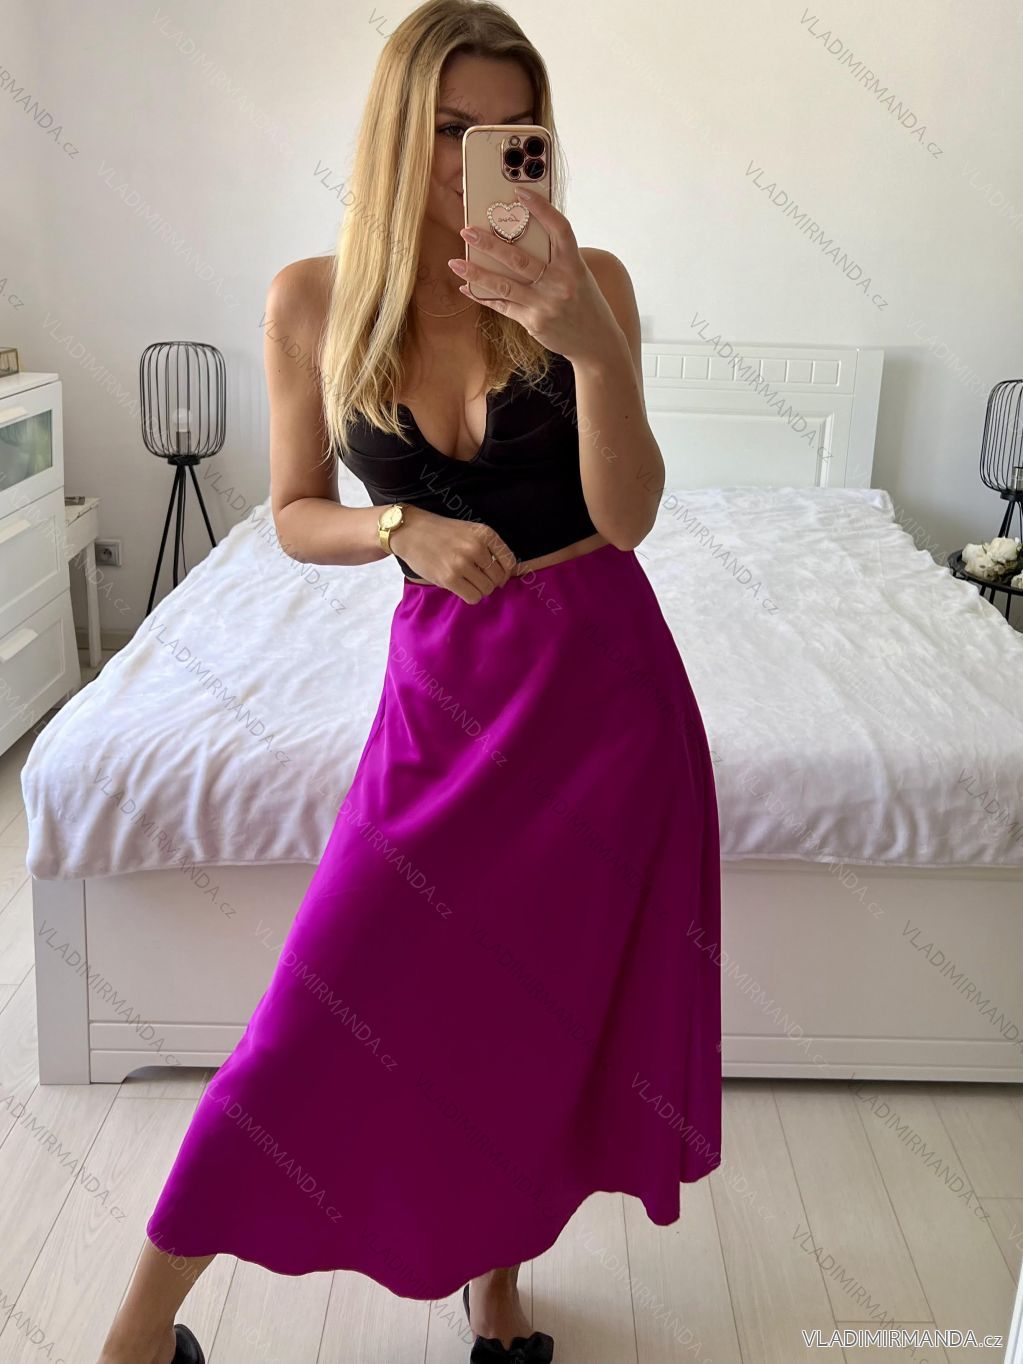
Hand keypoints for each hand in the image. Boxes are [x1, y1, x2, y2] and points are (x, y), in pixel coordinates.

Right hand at [388, 506, 516, 603]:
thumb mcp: (470, 531)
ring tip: (467, 581)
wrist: (411, 531)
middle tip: (476, 578)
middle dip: (490, 582)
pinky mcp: (449, 578)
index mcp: (485, 533)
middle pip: (498, 578)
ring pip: (486, 590)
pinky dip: (470, 596)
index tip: (494, 574)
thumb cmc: (442, 533)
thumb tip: (505, 575)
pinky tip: (461, 587)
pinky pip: (473, 597)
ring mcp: (462, 563)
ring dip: (479, 589)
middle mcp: (476, 547)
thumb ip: (489, 548)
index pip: (510, 562)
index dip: (505, 573)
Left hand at [450, 188, 620, 364]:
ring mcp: (545, 305)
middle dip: (489, 244)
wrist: (596, 343)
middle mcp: (560, 284)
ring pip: (504, 285)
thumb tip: (523, 237)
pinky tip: (467, 287)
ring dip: (476, 273)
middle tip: (467, 231)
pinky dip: (483, 296)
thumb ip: (557, 259)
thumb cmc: (584, 303)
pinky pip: (503, 306)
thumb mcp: (579, 276)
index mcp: (574, 266)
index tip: (519, 192)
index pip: (559, 230)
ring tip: (455, 263)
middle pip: (519, 259)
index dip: (541, 209)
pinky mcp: (534, 322)